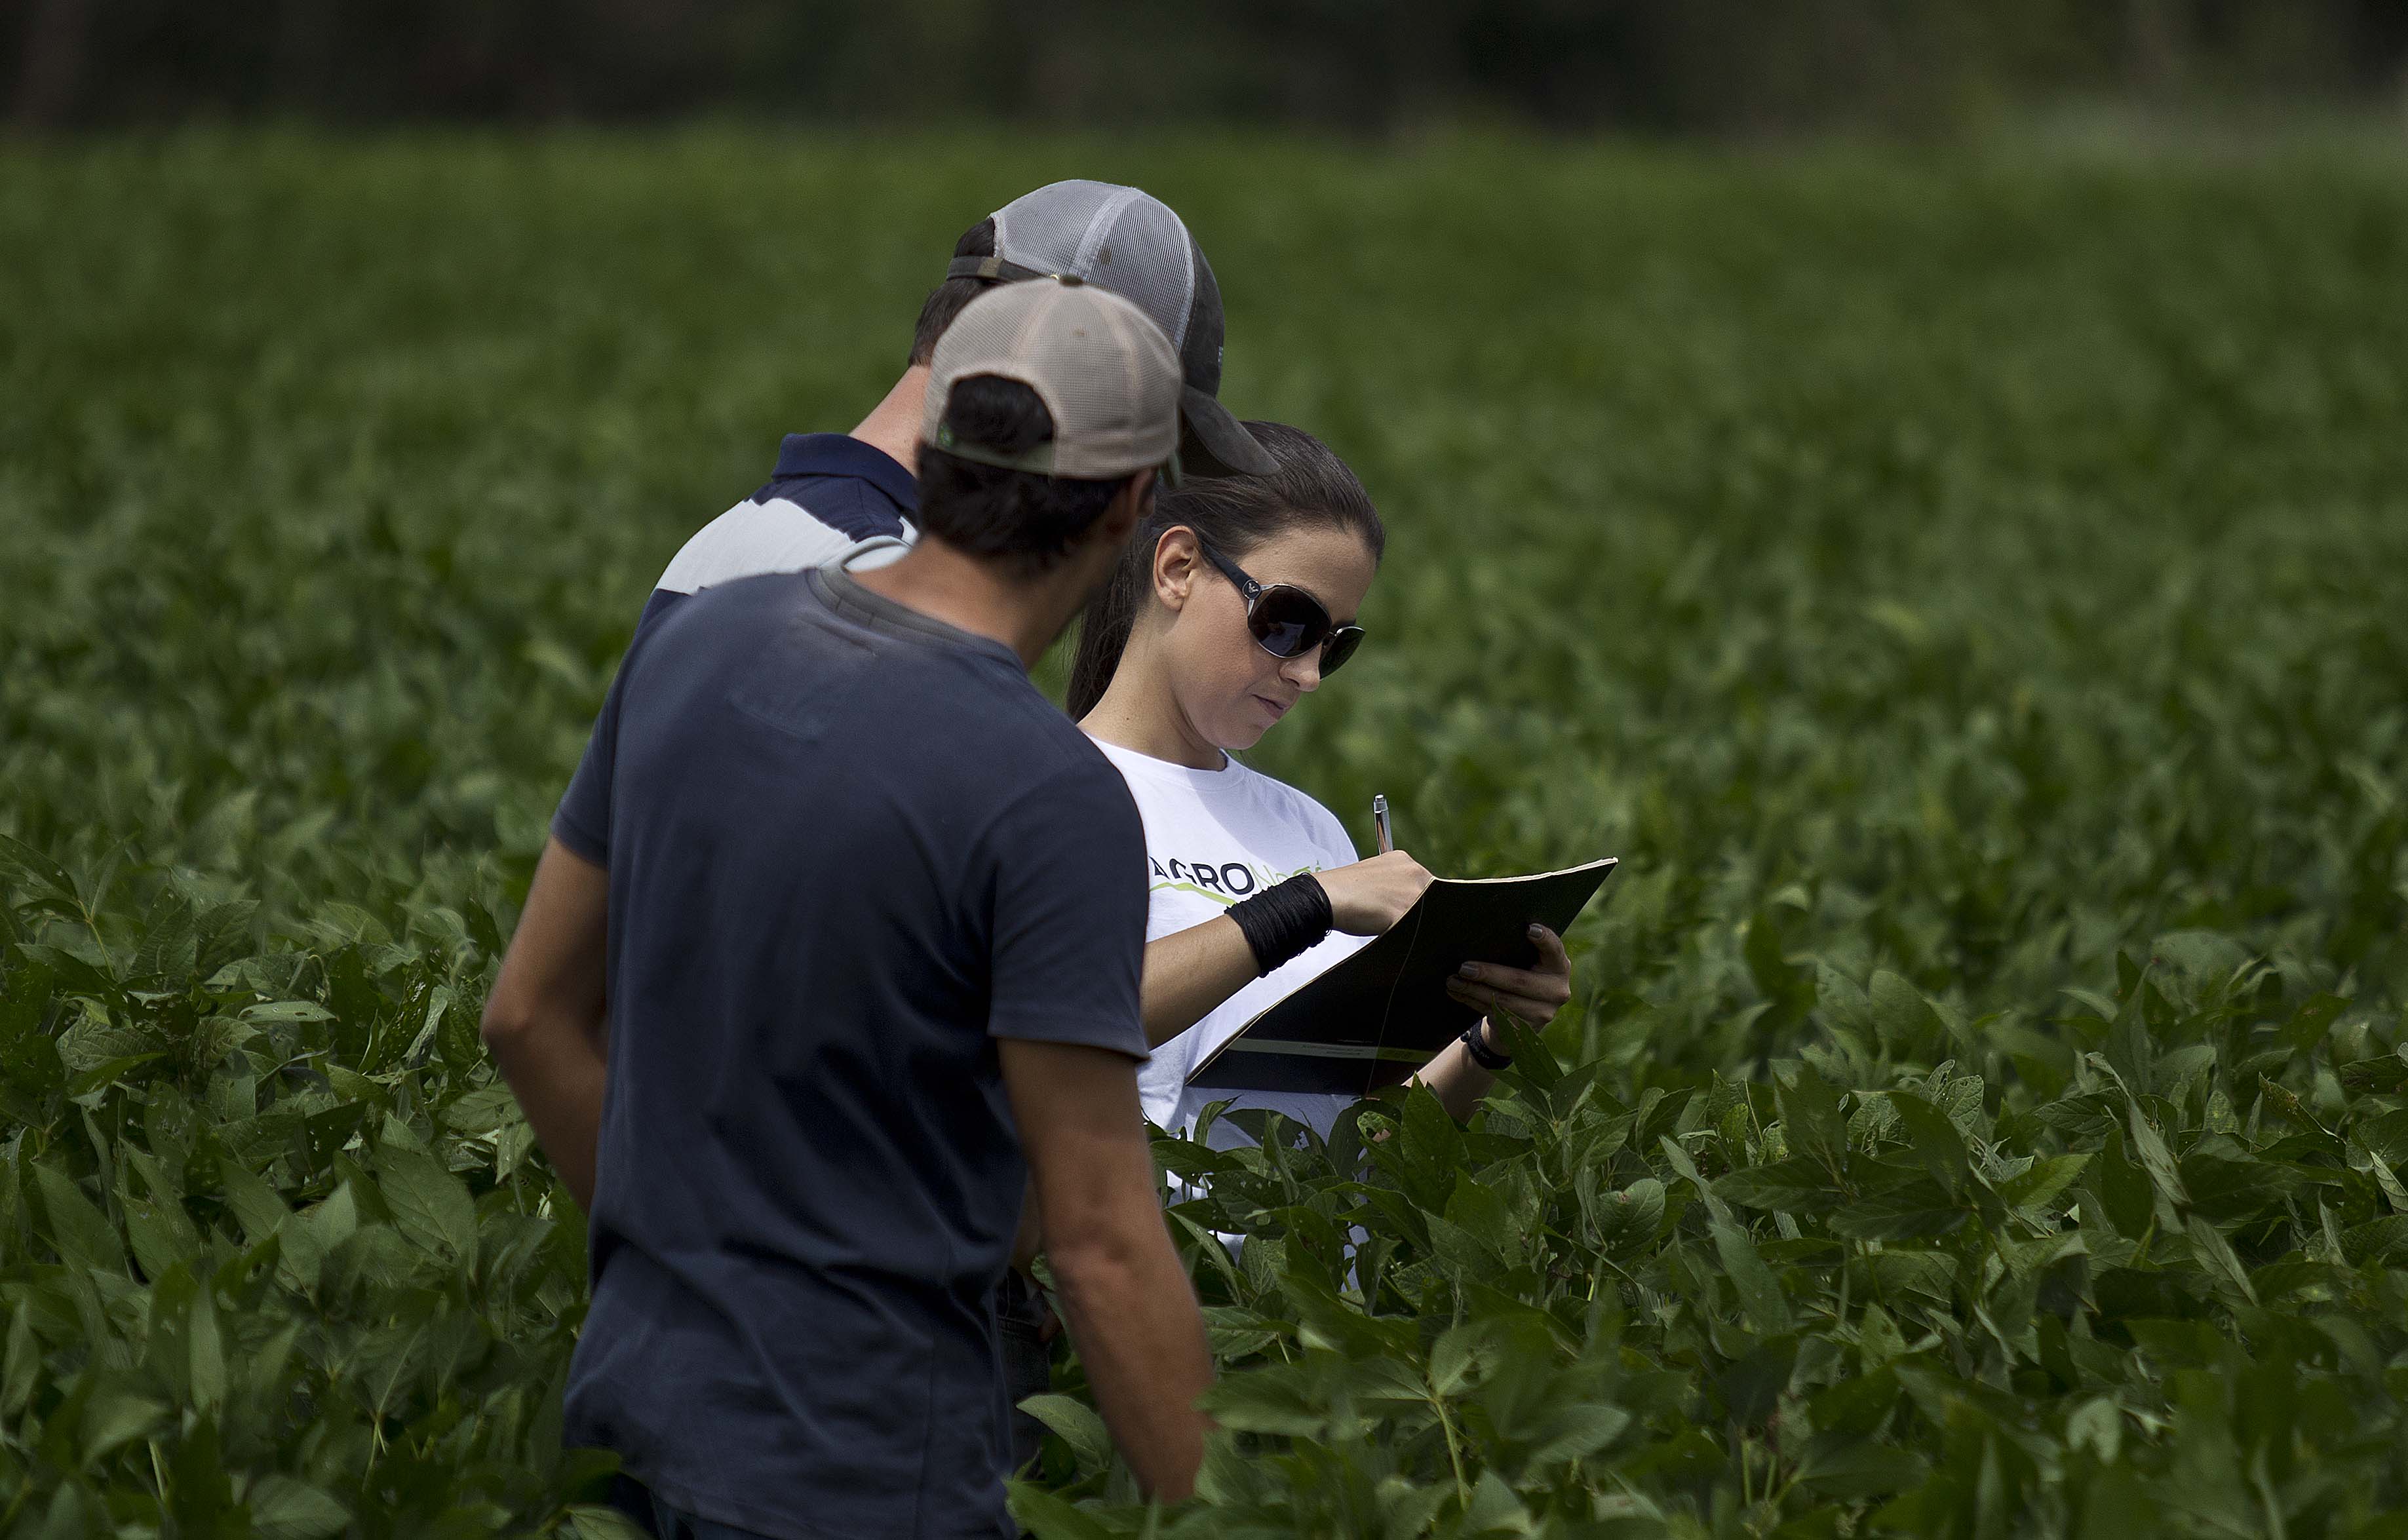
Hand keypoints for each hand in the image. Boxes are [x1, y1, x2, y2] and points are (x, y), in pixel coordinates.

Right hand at [1315, 849, 1434, 934]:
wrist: (1325, 897)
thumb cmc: (1345, 891)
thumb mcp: (1375, 875)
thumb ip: (1395, 883)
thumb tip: (1407, 901)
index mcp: (1404, 860)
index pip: (1427, 885)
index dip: (1415, 901)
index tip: (1402, 909)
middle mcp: (1413, 872)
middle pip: (1433, 899)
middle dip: (1418, 912)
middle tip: (1394, 919)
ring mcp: (1411, 892)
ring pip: (1426, 915)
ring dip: (1413, 924)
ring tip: (1388, 924)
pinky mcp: (1404, 913)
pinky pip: (1415, 929)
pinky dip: (1406, 935)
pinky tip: (1389, 933)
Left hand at [1445, 924, 1573, 1044]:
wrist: (1523, 1016)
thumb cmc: (1522, 976)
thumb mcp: (1528, 963)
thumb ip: (1520, 951)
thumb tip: (1484, 935)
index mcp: (1559, 967)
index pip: (1555, 950)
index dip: (1545, 939)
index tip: (1530, 929)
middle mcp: (1557, 990)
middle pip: (1520, 981)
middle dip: (1489, 974)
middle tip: (1464, 967)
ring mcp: (1543, 1013)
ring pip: (1503, 1001)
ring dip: (1473, 990)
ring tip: (1453, 981)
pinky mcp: (1525, 1029)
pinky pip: (1494, 1014)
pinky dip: (1472, 1001)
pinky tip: (1458, 993)